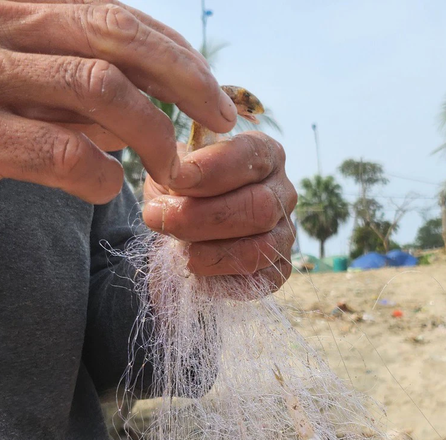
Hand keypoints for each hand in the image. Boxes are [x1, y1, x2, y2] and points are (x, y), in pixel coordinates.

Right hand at [0, 0, 237, 219]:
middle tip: (224, 122)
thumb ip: (45, 72)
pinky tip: (107, 192)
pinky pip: (56, 152)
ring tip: (172, 168)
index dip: (172, 49)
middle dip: (186, 81)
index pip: (109, 10)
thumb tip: (129, 99)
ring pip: (98, 91)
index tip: (209, 87)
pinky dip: (98, 175)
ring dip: (153, 134)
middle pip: (117, 39)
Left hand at [141, 132, 296, 293]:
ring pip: (261, 247)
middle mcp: (283, 192)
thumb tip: (176, 177)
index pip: (251, 156)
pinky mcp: (280, 269)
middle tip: (159, 218)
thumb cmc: (181, 193)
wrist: (180, 234)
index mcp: (264, 154)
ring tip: (179, 250)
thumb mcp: (173, 172)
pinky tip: (198, 268)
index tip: (175, 181)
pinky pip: (260, 279)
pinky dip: (223, 278)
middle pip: (260, 206)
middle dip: (203, 216)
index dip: (211, 170)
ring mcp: (286, 233)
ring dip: (212, 252)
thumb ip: (175, 169)